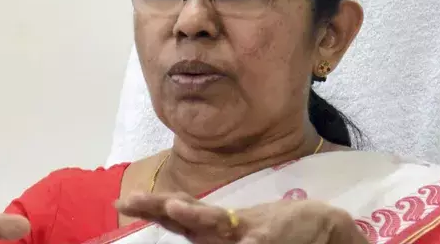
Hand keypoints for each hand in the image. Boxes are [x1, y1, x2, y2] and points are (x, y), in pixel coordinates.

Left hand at [116, 192, 368, 243]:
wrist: (317, 222)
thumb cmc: (270, 227)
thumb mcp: (233, 228)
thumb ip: (203, 226)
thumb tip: (172, 211)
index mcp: (214, 223)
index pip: (175, 213)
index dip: (150, 207)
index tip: (122, 202)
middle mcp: (224, 223)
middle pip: (184, 213)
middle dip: (156, 206)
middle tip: (129, 200)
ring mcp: (244, 229)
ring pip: (213, 222)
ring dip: (194, 215)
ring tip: (174, 209)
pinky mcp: (266, 237)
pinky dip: (245, 243)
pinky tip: (242, 242)